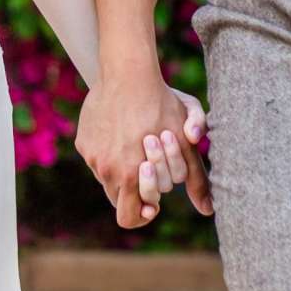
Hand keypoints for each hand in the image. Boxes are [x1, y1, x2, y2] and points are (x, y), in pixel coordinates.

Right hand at [76, 75, 211, 228]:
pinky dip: (109, 151)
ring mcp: (92, 156)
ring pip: (108, 178)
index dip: (143, 211)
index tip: (154, 203)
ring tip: (137, 141)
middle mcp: (106, 170)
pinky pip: (96, 158)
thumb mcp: (187, 140)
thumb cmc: (162, 104)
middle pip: (118, 201)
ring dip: (122, 169)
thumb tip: (208, 209)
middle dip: (136, 190)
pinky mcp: (82, 142)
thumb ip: (196, 178)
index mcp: (130, 176)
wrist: (128, 72)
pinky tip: (122, 129)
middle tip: (148, 167)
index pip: (130, 218)